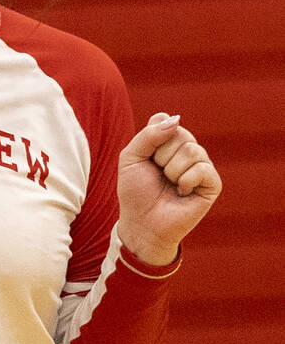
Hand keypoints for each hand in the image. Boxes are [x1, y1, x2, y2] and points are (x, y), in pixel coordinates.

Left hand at [116, 113, 221, 264]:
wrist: (142, 224)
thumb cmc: (135, 192)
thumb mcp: (131, 158)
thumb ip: (148, 135)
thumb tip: (177, 119)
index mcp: (169, 142)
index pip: (165, 120)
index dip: (151, 140)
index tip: (146, 159)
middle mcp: (188, 151)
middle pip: (179, 133)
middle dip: (160, 156)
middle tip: (158, 175)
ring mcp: (202, 166)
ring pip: (191, 150)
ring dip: (171, 171)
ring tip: (170, 185)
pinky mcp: (213, 184)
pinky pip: (202, 169)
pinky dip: (185, 181)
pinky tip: (181, 193)